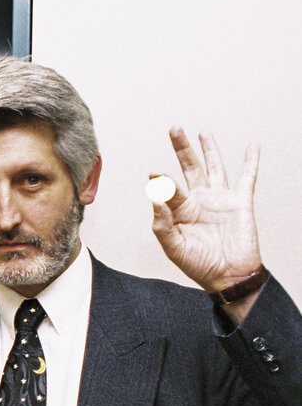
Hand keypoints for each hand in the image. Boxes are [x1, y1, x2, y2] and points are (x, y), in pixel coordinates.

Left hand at [151, 128, 261, 295]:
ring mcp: (220, 199)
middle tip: (174, 128)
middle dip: (182, 148)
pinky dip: (251, 161)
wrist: (228, 276)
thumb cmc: (199, 265)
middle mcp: (199, 201)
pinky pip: (247, 177)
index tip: (154, 172)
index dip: (162, 181)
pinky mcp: (241, 202)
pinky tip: (252, 145)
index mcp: (180, 211)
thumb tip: (156, 199)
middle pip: (189, 168)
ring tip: (202, 132)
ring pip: (214, 167)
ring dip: (209, 149)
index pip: (169, 190)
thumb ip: (162, 224)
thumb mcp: (174, 248)